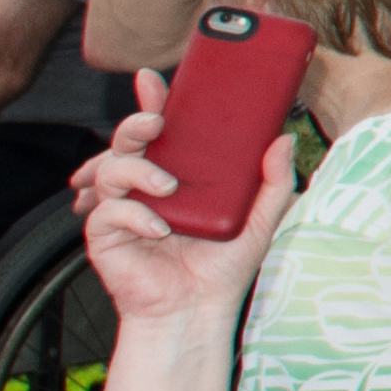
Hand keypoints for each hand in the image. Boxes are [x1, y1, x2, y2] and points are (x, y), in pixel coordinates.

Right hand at [64, 76, 294, 342]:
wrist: (198, 311)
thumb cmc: (223, 267)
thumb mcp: (260, 220)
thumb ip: (274, 182)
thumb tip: (284, 138)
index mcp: (178, 172)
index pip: (161, 129)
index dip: (152, 100)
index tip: (151, 79)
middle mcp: (146, 183)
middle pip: (128, 139)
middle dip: (136, 122)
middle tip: (157, 121)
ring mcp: (124, 206)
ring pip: (111, 166)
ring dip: (139, 169)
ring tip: (169, 187)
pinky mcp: (106, 234)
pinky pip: (110, 210)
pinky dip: (135, 214)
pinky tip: (159, 229)